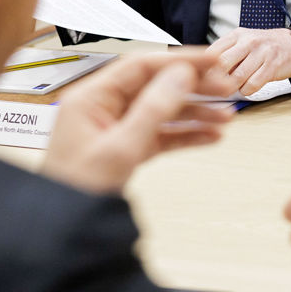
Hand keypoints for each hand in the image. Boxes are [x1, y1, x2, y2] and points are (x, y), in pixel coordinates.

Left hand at [43, 49, 234, 192]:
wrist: (64, 231)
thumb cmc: (77, 189)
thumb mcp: (119, 148)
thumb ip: (152, 109)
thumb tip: (181, 76)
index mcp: (91, 98)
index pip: (142, 66)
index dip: (180, 60)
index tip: (212, 61)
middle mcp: (103, 107)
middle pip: (157, 85)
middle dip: (194, 87)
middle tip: (226, 88)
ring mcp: (116, 128)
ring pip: (163, 110)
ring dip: (196, 112)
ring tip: (226, 117)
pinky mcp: (127, 147)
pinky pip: (162, 134)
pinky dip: (186, 135)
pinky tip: (210, 136)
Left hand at [206, 27, 290, 95]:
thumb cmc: (263, 47)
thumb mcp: (242, 42)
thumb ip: (226, 54)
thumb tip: (205, 72)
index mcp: (236, 35)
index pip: (212, 52)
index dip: (204, 69)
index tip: (203, 79)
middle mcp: (248, 41)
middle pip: (223, 64)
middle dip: (216, 80)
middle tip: (215, 88)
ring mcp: (261, 53)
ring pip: (237, 77)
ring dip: (232, 87)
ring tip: (232, 88)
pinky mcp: (272, 66)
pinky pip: (252, 84)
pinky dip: (246, 90)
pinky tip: (247, 88)